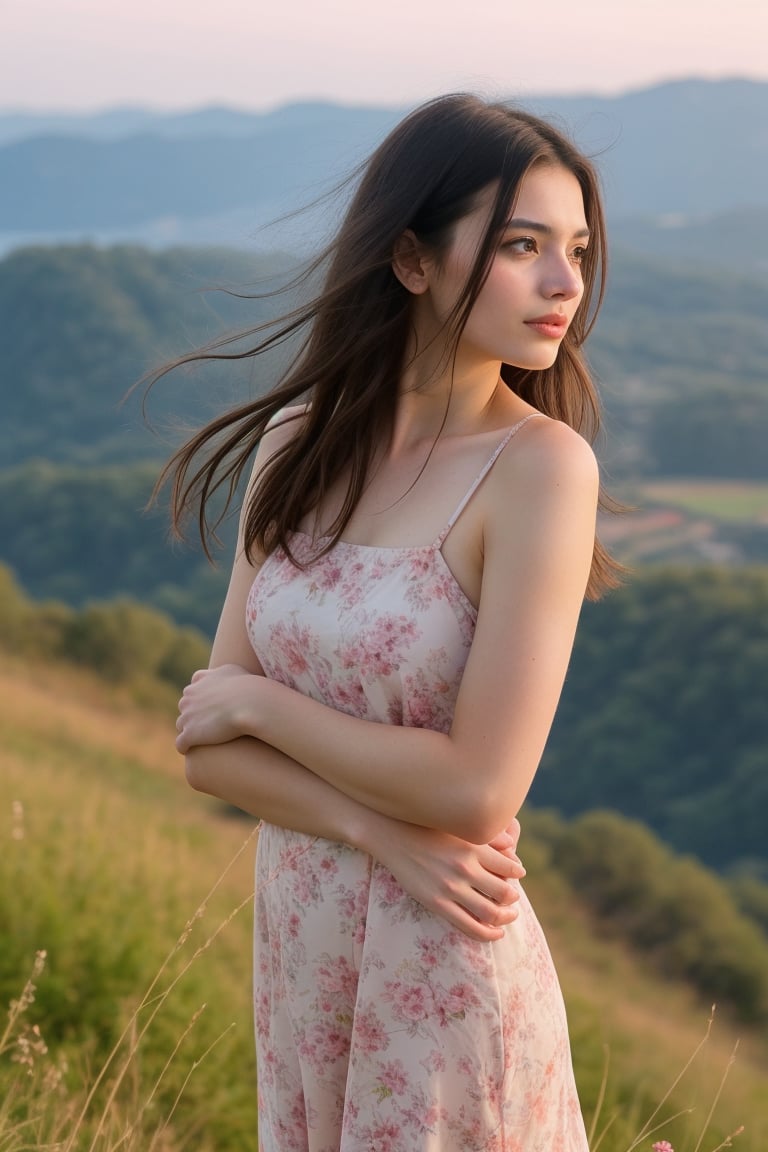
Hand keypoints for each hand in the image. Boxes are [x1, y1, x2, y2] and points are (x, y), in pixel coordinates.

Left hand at [176, 664, 257, 752]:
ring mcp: (187, 717)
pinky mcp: (190, 734)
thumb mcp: (231, 670)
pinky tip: (191, 750)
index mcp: (197, 684)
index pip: (191, 692)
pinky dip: (185, 747)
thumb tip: (220, 676)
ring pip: (182, 725)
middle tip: (210, 723)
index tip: (210, 707)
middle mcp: (188, 699)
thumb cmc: (246, 686)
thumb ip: (219, 672)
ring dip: (190, 730)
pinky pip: (181, 744)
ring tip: (203, 738)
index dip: (200, 699)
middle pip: (185, 708)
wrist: (249, 703)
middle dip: (194, 714)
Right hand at [367, 817, 524, 942]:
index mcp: (473, 848)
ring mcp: (450, 887)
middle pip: (505, 893)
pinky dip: (488, 934)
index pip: (510, 868)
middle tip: (513, 899)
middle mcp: (465, 868)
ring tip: (508, 915)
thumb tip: (513, 846)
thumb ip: (487, 838)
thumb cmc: (428, 828)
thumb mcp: (459, 828)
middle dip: (513, 899)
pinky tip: (495, 933)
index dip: (517, 873)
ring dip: (505, 917)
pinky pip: (469, 926)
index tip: (517, 875)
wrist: (394, 835)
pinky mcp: (437, 903)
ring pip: (491, 913)